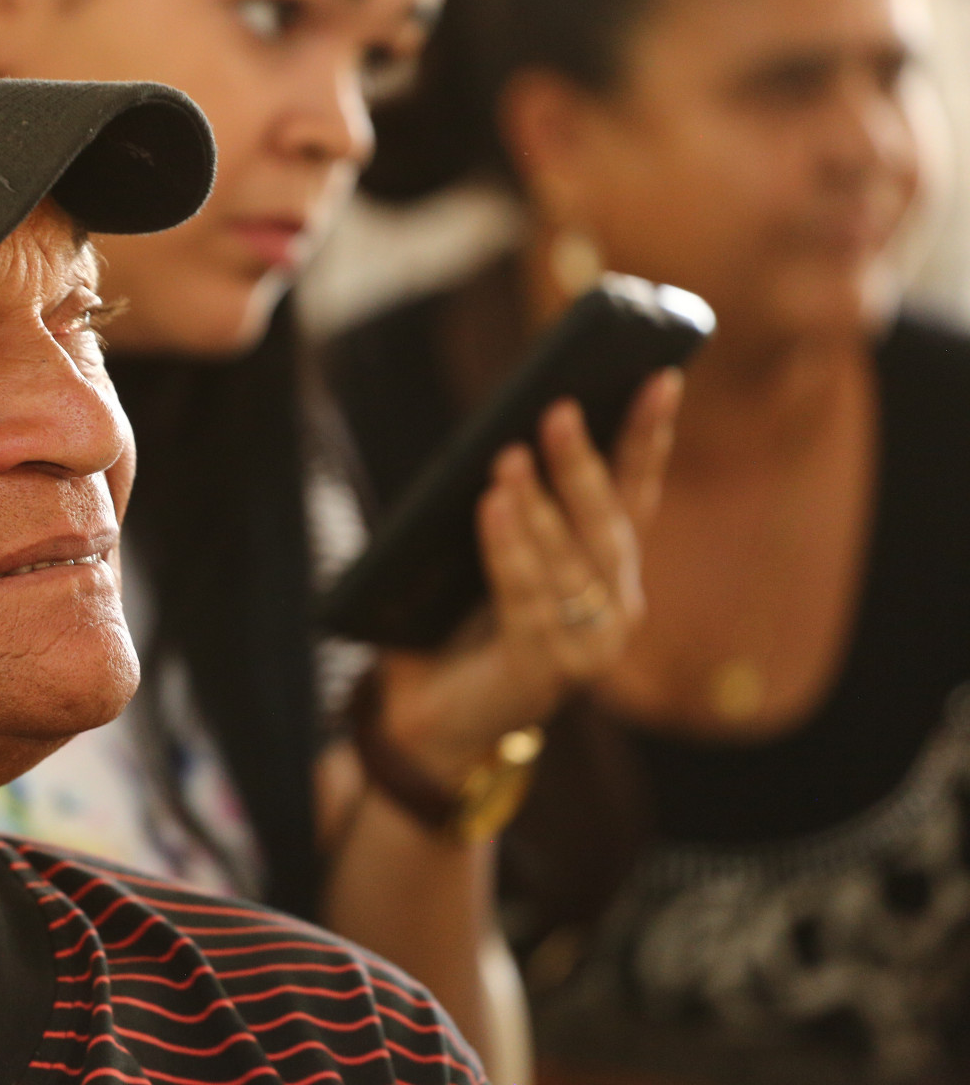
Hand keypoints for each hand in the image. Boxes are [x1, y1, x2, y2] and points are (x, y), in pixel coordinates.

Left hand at [373, 370, 682, 787]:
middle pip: (606, 522)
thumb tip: (506, 436)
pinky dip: (508, 548)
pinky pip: (527, 596)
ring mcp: (591, 645)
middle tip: (558, 410)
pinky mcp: (550, 671)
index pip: (635, 493)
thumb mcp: (497, 556)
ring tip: (507, 457)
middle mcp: (616, 607)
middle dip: (583, 464)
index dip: (648, 437)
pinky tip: (492, 507)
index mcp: (609, 571)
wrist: (434, 716)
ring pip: (569, 561)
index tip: (659, 378)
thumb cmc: (464, 623)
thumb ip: (514, 509)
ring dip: (537, 504)